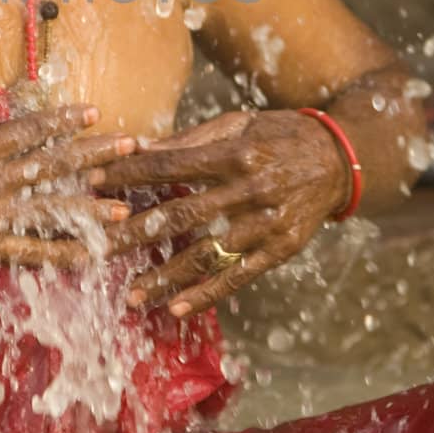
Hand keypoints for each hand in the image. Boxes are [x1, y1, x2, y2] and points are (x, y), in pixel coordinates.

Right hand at [0, 66, 135, 291]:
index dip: (64, 120)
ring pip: (49, 209)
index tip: (93, 112)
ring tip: (123, 206)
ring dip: (89, 207)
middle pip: (51, 166)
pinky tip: (87, 256)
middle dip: (93, 156)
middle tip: (130, 147)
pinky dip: (59, 254)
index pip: (30, 130)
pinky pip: (28, 251)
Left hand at [104, 109, 349, 317]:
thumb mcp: (239, 124)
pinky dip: (207, 294)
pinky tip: (176, 308)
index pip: (171, 165)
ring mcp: (267, 223)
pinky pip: (239, 275)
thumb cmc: (279, 135)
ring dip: (166, 276)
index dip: (130, 173)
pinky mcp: (282, 249)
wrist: (341, 159)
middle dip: (135, 232)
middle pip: (182, 214)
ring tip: (131, 295)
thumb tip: (139, 147)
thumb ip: (191, 140)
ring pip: (207, 254)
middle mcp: (250, 189)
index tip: (93, 182)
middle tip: (96, 248)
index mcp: (235, 152)